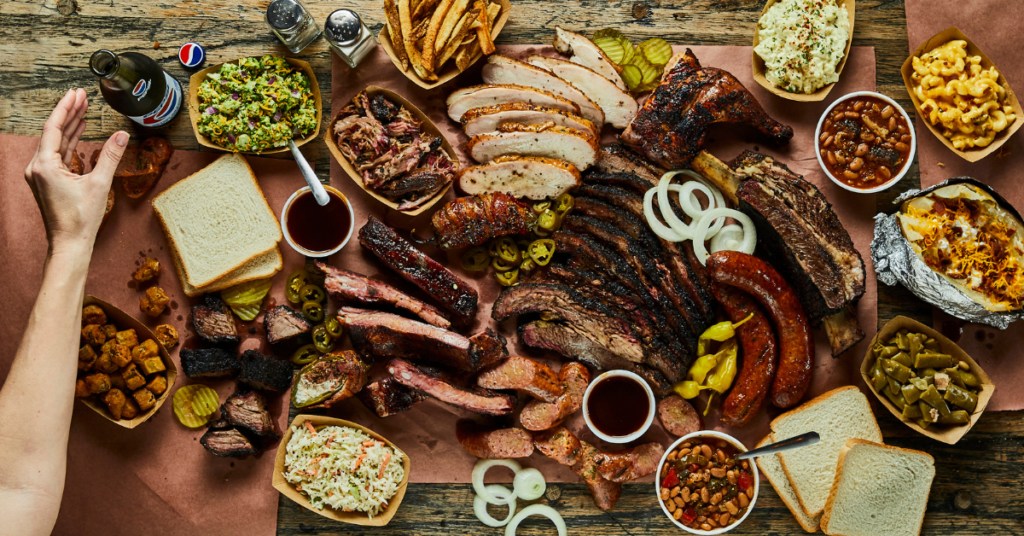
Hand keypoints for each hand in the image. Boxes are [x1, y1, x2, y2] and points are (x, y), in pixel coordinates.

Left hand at [24, 88, 128, 253]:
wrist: (69, 244)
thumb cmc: (80, 219)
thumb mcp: (99, 184)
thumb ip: (110, 156)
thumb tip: (122, 135)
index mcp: (44, 165)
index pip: (54, 128)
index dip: (66, 108)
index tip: (76, 93)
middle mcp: (37, 168)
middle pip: (54, 133)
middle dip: (69, 113)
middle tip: (82, 95)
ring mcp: (41, 175)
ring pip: (56, 143)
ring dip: (70, 127)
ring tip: (83, 109)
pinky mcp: (47, 181)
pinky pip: (59, 156)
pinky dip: (69, 143)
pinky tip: (79, 133)